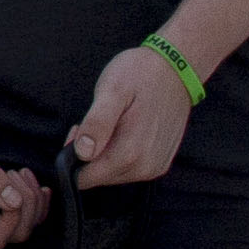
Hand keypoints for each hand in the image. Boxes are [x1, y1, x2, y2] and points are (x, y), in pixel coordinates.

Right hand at [0, 88, 42, 247]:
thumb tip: (14, 201)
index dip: (11, 220)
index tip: (12, 189)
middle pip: (12, 234)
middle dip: (26, 207)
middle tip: (18, 174)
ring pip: (20, 223)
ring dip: (32, 201)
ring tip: (23, 173)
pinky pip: (18, 210)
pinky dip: (33, 199)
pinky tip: (35, 183)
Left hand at [64, 40, 198, 190]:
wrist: (176, 69)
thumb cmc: (141, 74)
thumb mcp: (112, 90)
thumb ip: (97, 123)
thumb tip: (83, 153)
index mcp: (130, 153)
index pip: (85, 178)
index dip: (72, 157)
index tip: (78, 129)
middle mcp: (144, 167)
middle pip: (99, 177)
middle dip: (88, 154)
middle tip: (92, 121)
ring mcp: (154, 167)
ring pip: (113, 174)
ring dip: (104, 154)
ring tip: (109, 122)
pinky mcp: (159, 164)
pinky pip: (129, 169)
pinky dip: (120, 154)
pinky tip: (124, 130)